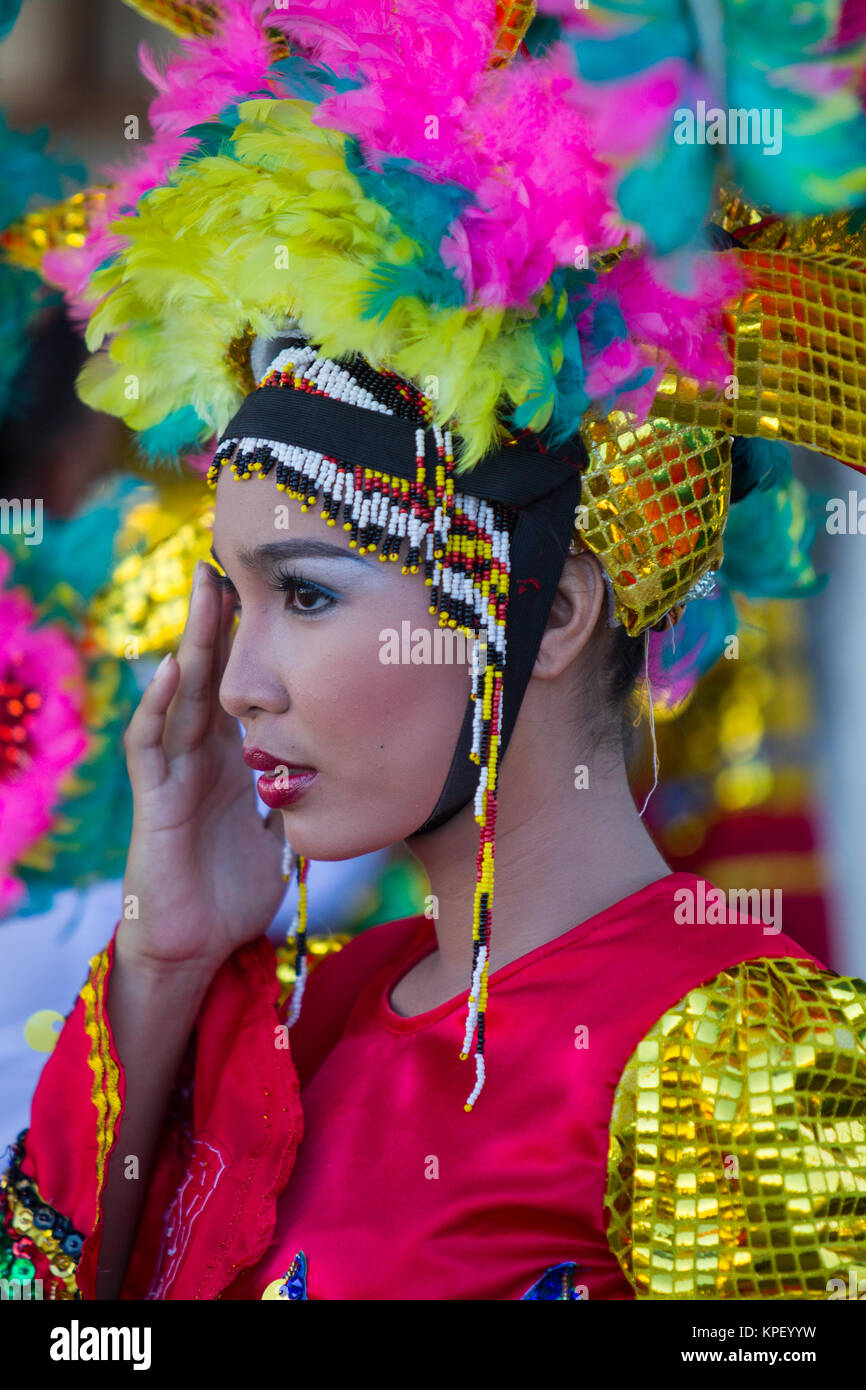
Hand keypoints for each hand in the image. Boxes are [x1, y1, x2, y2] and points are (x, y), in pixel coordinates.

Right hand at [119, 560, 285, 975]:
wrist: (199, 944)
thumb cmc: (236, 889)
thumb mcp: (286, 831)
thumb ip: (304, 795)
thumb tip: (347, 772)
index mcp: (232, 757)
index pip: (241, 685)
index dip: (249, 641)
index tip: (272, 592)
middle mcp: (200, 755)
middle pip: (210, 673)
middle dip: (215, 620)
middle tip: (226, 564)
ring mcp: (173, 772)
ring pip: (179, 694)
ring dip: (189, 642)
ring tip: (203, 592)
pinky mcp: (152, 798)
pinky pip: (148, 743)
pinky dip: (156, 706)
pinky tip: (170, 670)